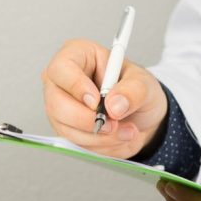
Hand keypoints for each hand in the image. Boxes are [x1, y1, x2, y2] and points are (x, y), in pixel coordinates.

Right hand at [41, 38, 167, 157]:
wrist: (140, 115)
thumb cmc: (135, 90)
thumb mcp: (144, 83)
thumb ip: (133, 91)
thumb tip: (114, 105)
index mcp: (77, 56)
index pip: (61, 68)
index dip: (76, 86)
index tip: (97, 101)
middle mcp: (62, 82)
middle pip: (57, 103)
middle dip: (86, 119)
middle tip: (113, 124)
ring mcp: (60, 107)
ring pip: (67, 128)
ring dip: (100, 136)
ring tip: (126, 130)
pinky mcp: (66, 129)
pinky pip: (76, 143)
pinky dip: (100, 145)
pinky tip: (117, 136)